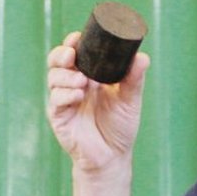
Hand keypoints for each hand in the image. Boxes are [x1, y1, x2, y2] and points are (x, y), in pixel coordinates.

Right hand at [46, 31, 149, 173]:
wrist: (112, 157)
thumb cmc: (120, 127)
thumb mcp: (130, 100)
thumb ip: (134, 78)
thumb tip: (142, 57)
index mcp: (89, 75)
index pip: (75, 52)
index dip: (73, 42)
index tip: (78, 38)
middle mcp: (73, 84)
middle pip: (57, 61)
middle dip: (61, 54)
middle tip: (72, 55)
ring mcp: (64, 100)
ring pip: (54, 78)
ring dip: (66, 75)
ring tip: (83, 82)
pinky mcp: (59, 117)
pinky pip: (56, 100)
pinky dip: (65, 94)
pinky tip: (78, 95)